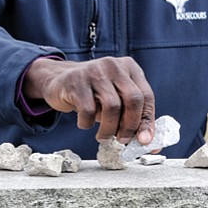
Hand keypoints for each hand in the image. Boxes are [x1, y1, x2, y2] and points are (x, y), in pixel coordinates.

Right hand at [24, 56, 155, 144]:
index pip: (146, 96)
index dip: (147, 121)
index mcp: (130, 67)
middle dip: (130, 125)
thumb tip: (147, 143)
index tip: (144, 141)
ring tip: (104, 137)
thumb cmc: (93, 94)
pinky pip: (88, 110)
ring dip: (109, 129)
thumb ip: (132, 116)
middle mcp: (114, 65)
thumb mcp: (116, 99)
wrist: (59, 82)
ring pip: (112, 106)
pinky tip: (85, 123)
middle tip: (123, 140)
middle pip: (132, 98)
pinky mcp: (76, 81)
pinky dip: (88, 123)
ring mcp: (95, 71)